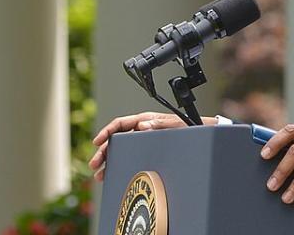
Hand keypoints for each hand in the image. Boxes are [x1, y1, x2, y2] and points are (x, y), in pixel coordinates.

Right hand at [89, 111, 216, 180]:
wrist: (199, 134)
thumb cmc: (187, 127)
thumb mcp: (174, 125)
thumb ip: (158, 124)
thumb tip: (141, 125)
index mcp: (145, 120)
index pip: (121, 123)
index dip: (107, 131)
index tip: (97, 141)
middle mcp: (141, 129)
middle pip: (116, 139)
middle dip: (103, 152)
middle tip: (95, 164)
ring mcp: (142, 140)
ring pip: (120, 150)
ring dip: (108, 161)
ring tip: (100, 175)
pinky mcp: (145, 150)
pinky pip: (128, 156)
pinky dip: (118, 165)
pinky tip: (112, 174)